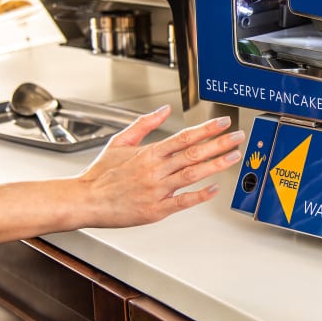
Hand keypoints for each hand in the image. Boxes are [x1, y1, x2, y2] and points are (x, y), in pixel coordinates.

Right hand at [75, 104, 244, 227]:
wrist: (83, 200)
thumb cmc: (100, 174)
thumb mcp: (119, 142)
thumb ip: (144, 124)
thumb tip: (164, 110)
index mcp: (148, 153)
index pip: (184, 137)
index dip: (207, 129)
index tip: (223, 123)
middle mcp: (155, 170)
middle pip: (193, 153)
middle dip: (219, 144)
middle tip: (238, 137)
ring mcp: (157, 190)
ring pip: (192, 174)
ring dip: (216, 165)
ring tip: (233, 157)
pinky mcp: (155, 210)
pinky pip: (182, 202)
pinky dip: (199, 196)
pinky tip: (214, 189)